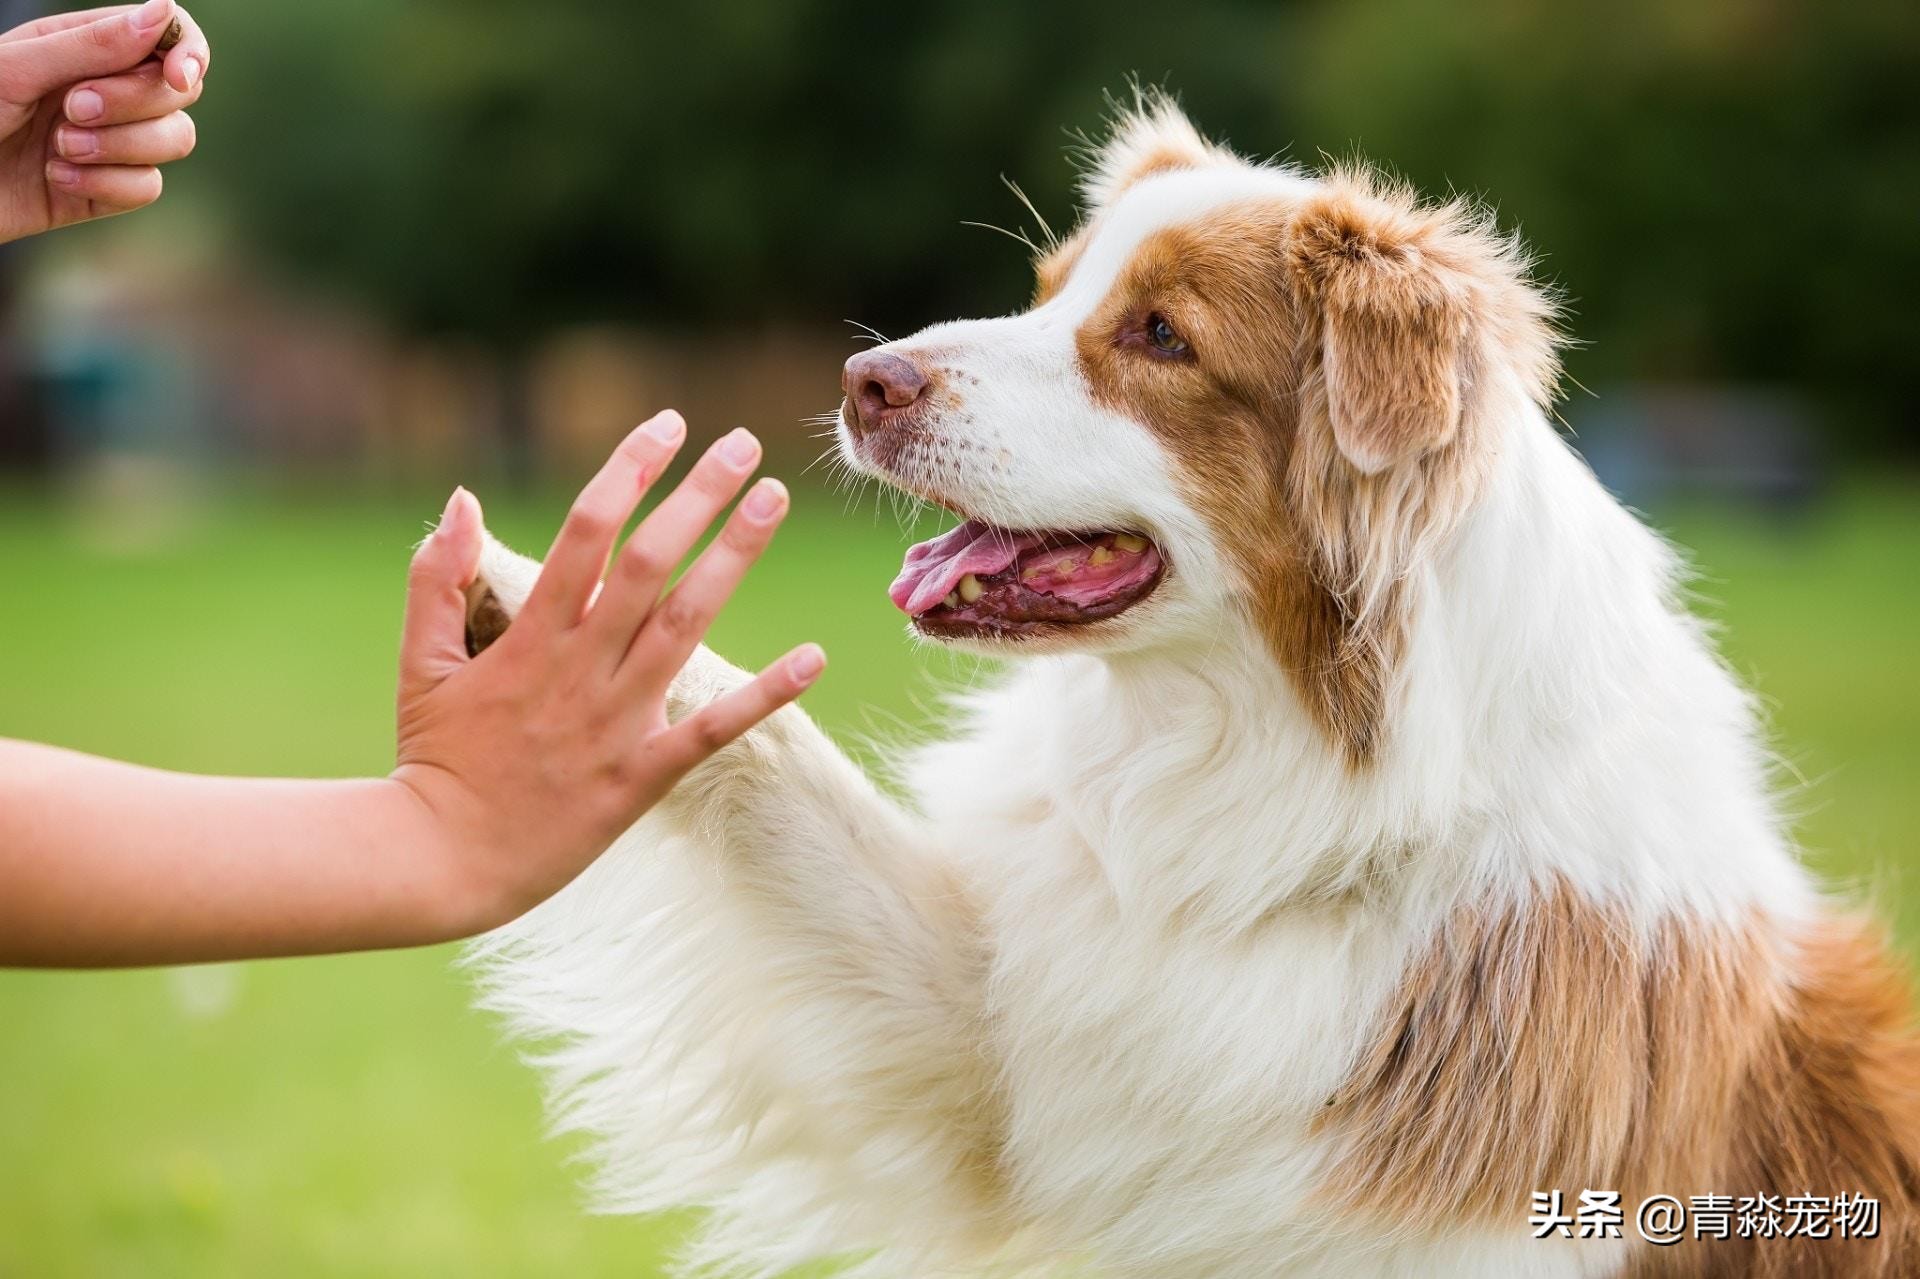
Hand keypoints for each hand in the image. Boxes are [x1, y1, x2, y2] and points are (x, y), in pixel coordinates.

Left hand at [0, 1, 208, 242]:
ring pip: (175, 140)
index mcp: (85, 46)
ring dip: (120, 147)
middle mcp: (107, 90)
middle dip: (133, 105)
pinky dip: (105, 185)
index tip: (177, 76)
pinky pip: (147, 188)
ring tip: (60, 149)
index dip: (188, 53)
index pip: (169, 37)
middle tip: (71, 109)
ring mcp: (111, 141)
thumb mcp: (17, 70)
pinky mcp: (106, 190)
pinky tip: (56, 179)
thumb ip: (93, 44)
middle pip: (178, 94)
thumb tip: (164, 11)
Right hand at [389, 411, 825, 930]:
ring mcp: (614, 722)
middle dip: (697, 497)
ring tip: (774, 499)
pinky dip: (764, 694)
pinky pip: (712, 730)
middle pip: (648, 564)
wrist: (439, 860)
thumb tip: (463, 499)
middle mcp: (578, 669)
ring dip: (734, 559)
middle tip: (744, 444)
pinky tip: (813, 656)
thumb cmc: (431, 757)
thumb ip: (437, 578)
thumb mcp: (419, 662)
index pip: (586, 532)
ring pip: (685, 625)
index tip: (668, 426)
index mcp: (527, 637)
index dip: (629, 471)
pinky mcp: (640, 777)